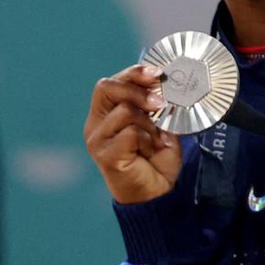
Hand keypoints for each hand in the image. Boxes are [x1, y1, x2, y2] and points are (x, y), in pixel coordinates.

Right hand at [84, 64, 182, 203]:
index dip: (134, 73)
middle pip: (106, 88)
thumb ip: (158, 105)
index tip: (158, 73)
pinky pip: (130, 134)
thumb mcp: (161, 124)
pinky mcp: (104, 155)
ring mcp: (97, 139)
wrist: (158, 191)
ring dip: (149, 124)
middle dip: (137, 90)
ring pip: (125, 111)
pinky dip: (148, 140)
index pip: (112, 82)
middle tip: (160, 102)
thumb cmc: (157, 157)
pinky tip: (150, 152)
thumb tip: (168, 82)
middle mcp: (97, 123)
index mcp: (108, 112)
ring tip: (155, 140)